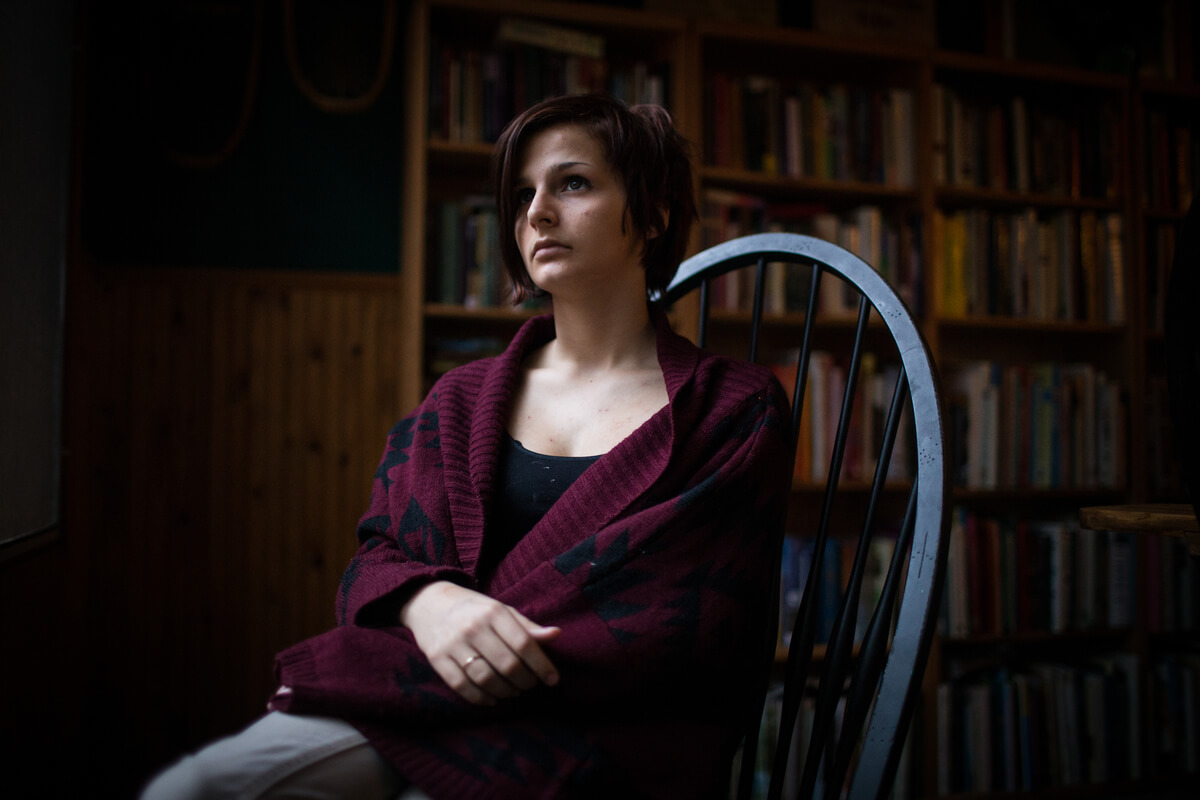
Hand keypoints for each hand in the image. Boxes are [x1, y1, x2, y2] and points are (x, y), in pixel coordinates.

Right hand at [399, 581, 560, 705]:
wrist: (428, 602)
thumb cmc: (473, 609)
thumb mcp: (501, 610)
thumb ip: (527, 626)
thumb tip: (557, 635)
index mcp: (493, 612)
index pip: (523, 643)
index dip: (542, 665)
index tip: (552, 680)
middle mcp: (473, 627)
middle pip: (507, 664)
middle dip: (525, 681)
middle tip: (530, 684)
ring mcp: (453, 644)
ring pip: (486, 679)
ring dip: (505, 691)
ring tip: (513, 691)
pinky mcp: (437, 659)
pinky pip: (462, 686)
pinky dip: (481, 698)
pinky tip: (492, 699)